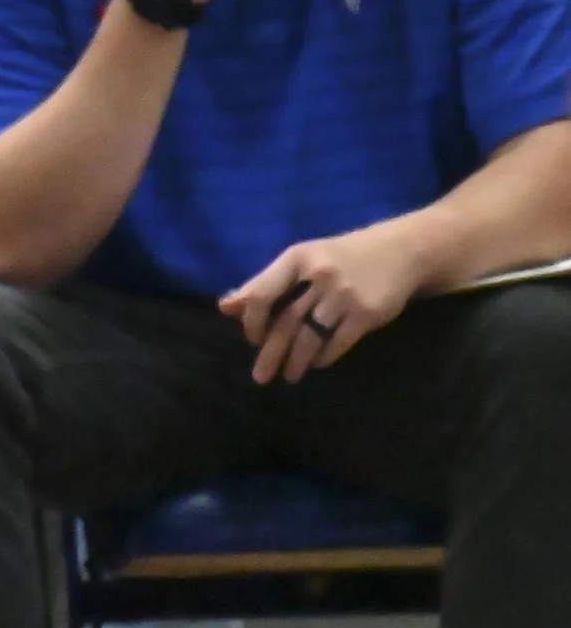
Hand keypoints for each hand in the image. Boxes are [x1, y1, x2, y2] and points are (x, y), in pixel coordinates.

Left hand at [218, 224, 425, 383]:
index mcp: (298, 258)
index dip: (251, 321)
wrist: (403, 251)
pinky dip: (324, 356)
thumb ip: (264, 283)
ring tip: (288, 376)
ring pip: (310, 336)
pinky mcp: (368, 312)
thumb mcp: (302, 260)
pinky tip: (316, 363)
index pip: (262, 293)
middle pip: (286, 321)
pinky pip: (338, 343)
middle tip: (260, 376)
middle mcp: (320, 274)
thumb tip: (225, 307)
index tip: (252, 338)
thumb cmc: (341, 257)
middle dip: (271, 353)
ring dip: (296, 361)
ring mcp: (345, 294)